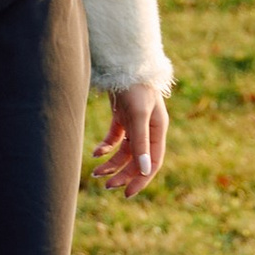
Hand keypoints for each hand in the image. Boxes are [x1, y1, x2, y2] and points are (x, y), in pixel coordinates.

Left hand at [92, 83, 167, 197]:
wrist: (124, 61)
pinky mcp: (122, 116)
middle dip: (122, 174)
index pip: (153, 163)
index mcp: (158, 130)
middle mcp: (148, 129)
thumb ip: (141, 142)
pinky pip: (115, 139)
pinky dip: (106, 147)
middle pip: (137, 160)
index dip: (141, 179)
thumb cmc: (135, 87)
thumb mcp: (138, 116)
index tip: (126, 193)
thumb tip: (145, 170)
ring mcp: (135, 123)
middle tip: (106, 186)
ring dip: (112, 163)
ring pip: (124, 151)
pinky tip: (96, 153)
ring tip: (95, 173)